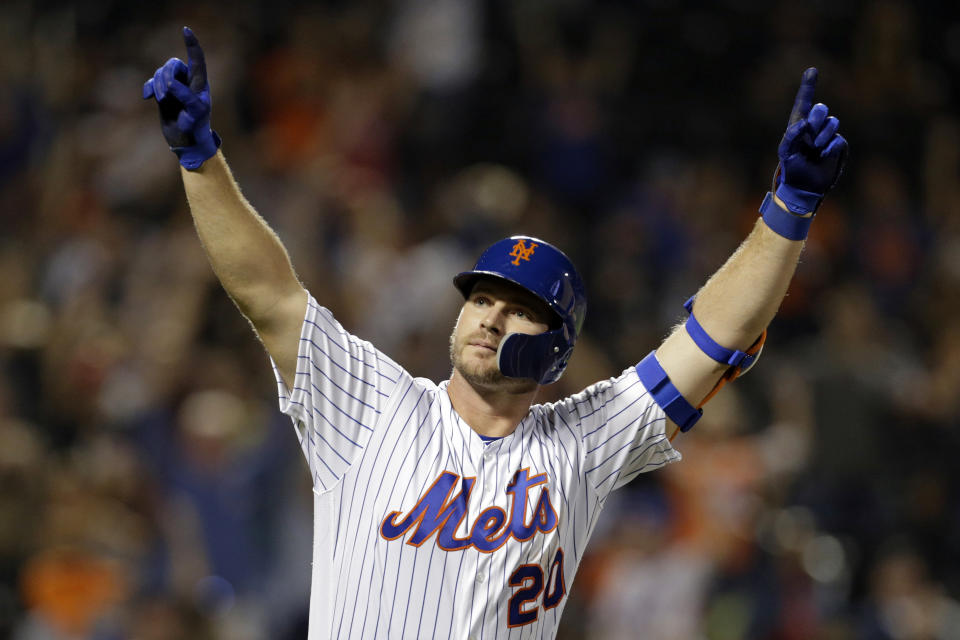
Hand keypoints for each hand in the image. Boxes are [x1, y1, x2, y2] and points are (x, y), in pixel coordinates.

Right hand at [142, 27, 220, 169]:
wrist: (187, 141)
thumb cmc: (196, 127)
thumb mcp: (195, 112)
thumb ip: (185, 95)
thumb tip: (170, 84)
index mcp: (199, 83)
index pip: (196, 59)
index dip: (191, 44)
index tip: (186, 30)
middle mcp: (187, 81)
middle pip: (172, 65)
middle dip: (165, 76)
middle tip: (165, 94)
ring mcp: (174, 87)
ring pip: (160, 73)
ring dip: (158, 84)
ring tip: (161, 101)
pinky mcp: (163, 94)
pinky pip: (151, 82)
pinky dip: (149, 88)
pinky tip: (147, 98)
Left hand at [774, 68, 847, 213]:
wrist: (805, 187)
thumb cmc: (792, 167)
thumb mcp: (785, 152)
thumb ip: (790, 135)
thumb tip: (803, 123)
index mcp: (799, 125)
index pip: (803, 103)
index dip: (808, 86)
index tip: (812, 71)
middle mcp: (814, 127)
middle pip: (821, 109)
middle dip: (816, 120)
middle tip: (810, 134)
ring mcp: (827, 136)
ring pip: (832, 123)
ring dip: (822, 137)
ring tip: (815, 151)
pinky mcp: (838, 146)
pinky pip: (838, 140)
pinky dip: (829, 149)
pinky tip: (823, 157)